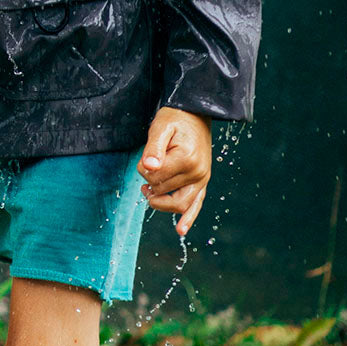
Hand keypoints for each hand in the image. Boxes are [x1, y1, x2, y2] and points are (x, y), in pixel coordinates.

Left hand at [137, 107, 211, 235]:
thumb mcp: (160, 127)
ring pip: (177, 204)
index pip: (155, 178)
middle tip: (146, 170)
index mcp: (187, 159)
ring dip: (160, 202)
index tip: (146, 157)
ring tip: (148, 193)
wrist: (195, 114)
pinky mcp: (202, 184)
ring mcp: (202, 180)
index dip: (144, 170)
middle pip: (163, 191)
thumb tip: (149, 167)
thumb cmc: (175, 120)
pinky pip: (196, 205)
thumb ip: (153, 147)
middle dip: (150, 183)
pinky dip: (188, 218)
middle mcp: (197, 172)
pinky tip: (180, 231)